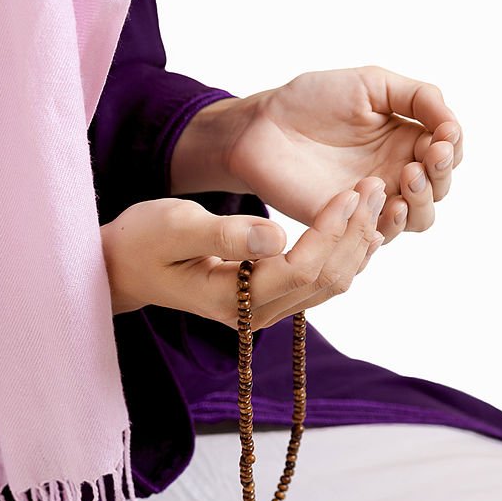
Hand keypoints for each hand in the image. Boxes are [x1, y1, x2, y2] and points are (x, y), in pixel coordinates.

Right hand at [102, 177, 386, 327]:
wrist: (124, 266)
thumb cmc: (143, 240)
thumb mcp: (174, 227)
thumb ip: (223, 233)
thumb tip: (275, 236)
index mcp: (235, 299)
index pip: (302, 269)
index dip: (332, 230)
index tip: (351, 192)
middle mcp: (258, 314)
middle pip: (327, 280)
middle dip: (356, 233)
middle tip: (378, 187)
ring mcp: (268, 310)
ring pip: (331, 283)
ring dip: (358, 241)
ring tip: (378, 197)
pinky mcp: (273, 298)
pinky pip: (321, 279)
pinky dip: (346, 251)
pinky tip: (362, 222)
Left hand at [171, 67, 462, 243]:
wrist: (263, 127)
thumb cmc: (312, 100)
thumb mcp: (371, 83)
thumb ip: (418, 97)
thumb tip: (452, 123)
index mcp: (408, 138)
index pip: (448, 151)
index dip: (451, 146)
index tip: (443, 135)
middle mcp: (398, 172)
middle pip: (440, 187)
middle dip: (441, 173)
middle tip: (428, 157)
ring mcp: (376, 201)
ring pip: (421, 217)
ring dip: (423, 200)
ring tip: (409, 177)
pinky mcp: (351, 223)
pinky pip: (383, 235)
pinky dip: (393, 222)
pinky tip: (390, 204)